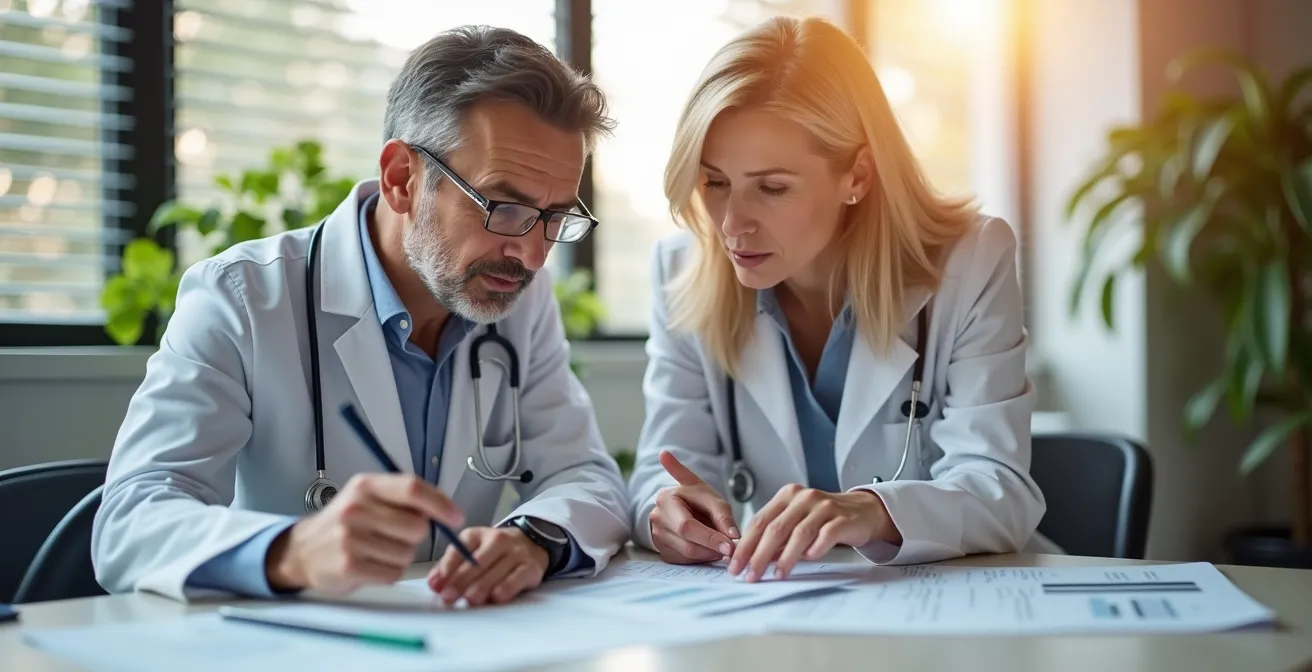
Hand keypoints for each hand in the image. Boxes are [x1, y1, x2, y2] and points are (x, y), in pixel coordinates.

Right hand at [265, 473, 463, 593]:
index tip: (456, 517)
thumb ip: (404, 498)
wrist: (303, 549)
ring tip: (377, 549)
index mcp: (365, 485)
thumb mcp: (368, 496)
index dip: (440, 504)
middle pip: (416, 526)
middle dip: (415, 535)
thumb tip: (446, 511)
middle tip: (395, 535)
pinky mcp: (349, 567)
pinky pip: (393, 573)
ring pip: (407, 553)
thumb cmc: (346, 521)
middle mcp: (356, 508)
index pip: (412, 488)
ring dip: (401, 555)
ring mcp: (350, 539)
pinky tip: (371, 564)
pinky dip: (389, 572)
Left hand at [426, 527, 549, 606]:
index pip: (459, 550)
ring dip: (481, 587)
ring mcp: (516, 553)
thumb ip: (450, 566)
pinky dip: (506, 588)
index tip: (437, 586)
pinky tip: (495, 597)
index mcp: (477, 535)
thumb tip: (434, 583)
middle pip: (477, 562)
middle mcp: (498, 540)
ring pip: (496, 570)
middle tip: (449, 598)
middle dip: (460, 581)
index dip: (446, 569)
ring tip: (470, 600)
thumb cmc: (493, 553)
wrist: (530, 545)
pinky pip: (517, 578)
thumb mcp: (471, 551)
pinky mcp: (531, 567)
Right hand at [649, 450, 739, 563]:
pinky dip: (702, 557)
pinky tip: (709, 548)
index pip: (686, 526)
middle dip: (712, 549)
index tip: (729, 545)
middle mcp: (658, 520)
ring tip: (721, 546)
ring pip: (687, 555)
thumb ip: (723, 516)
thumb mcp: (711, 497)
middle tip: (731, 549)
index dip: (709, 538)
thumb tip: (733, 536)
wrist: (679, 503)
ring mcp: (658, 538)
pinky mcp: (663, 551)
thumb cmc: (695, 498)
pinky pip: (685, 561)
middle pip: (686, 544)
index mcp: (666, 500)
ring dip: (709, 554)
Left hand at [729, 485, 898, 581]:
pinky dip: (815, 549)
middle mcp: (803, 498)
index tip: (735, 565)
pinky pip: (825, 536)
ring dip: (785, 558)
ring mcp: (824, 507)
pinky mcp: (842, 519)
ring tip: (776, 575)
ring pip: (799, 534)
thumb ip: (776, 533)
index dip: (745, 545)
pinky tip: (808, 560)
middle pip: (775, 529)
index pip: (759, 521)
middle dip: (759, 555)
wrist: (862, 511)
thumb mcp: (796, 519)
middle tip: (750, 575)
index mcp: (786, 496)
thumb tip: (749, 557)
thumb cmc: (824, 518)